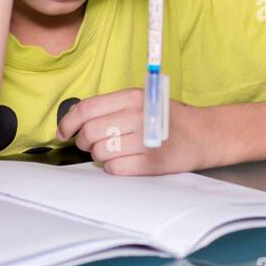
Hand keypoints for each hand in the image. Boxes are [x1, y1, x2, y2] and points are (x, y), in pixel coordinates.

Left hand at [56, 87, 204, 174]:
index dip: (67, 123)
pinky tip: (126, 160)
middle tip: (91, 144)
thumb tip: (74, 122)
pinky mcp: (150, 164)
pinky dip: (115, 167)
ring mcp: (145, 141)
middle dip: (84, 142)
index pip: (86, 109)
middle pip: (89, 133)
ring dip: (101, 155)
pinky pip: (114, 168)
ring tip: (116, 150)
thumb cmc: (167, 117)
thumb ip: (111, 107)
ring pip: (100, 153)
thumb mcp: (141, 100)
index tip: (62, 132)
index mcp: (132, 97)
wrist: (203, 134)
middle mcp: (138, 116)